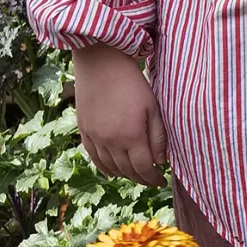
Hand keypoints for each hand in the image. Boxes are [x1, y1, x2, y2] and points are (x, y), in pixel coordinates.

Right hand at [72, 45, 166, 184]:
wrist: (101, 65)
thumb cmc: (133, 83)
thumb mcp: (153, 108)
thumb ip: (158, 137)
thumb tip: (161, 162)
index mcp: (131, 136)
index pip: (144, 169)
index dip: (154, 179)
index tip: (162, 181)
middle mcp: (110, 141)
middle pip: (127, 171)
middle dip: (142, 179)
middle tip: (152, 179)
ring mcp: (95, 137)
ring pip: (110, 168)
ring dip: (125, 175)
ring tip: (137, 174)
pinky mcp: (84, 131)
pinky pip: (94, 158)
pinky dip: (106, 168)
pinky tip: (115, 169)